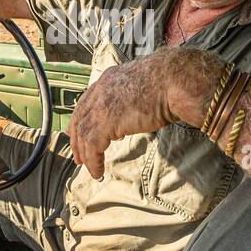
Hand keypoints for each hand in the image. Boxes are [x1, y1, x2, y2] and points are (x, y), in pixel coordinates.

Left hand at [66, 47, 221, 178]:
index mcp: (108, 79)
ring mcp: (102, 105)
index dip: (80, 120)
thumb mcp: (143, 87)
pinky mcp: (107, 121)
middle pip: (80, 118)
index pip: (86, 102)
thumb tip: (134, 113)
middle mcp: (101, 90)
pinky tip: (98, 171)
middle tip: (79, 157)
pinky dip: (94, 161)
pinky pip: (93, 146)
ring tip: (90, 169)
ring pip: (84, 134)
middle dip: (77, 140)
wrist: (173, 81)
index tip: (77, 133)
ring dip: (86, 155)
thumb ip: (132, 98)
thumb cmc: (169, 83)